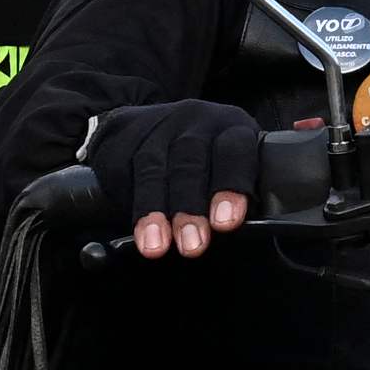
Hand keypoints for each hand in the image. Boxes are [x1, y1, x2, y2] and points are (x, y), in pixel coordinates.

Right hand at [88, 100, 260, 260]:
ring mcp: (157, 129)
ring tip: (157, 247)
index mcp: (231, 127)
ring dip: (157, 213)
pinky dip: (135, 210)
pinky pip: (127, 176)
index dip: (231, 186)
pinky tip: (139, 233)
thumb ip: (238, 194)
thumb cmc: (202, 158)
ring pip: (155, 170)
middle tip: (193, 244)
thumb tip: (243, 235)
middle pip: (191, 160)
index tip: (226, 223)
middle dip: (191, 206)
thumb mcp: (228, 166)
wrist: (141, 125)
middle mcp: (195, 122)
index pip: (235, 151)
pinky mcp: (126, 141)